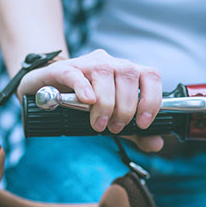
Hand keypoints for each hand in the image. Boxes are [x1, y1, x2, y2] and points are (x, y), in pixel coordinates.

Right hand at [17, 49, 164, 151]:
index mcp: (126, 72)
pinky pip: (76, 74)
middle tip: (115, 127)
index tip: (143, 123)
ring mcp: (87, 63)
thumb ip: (135, 131)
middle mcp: (110, 63)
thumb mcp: (114, 118)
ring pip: (104, 73)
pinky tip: (87, 102)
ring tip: (98, 124)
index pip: (150, 75)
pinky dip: (84, 88)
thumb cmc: (84, 104)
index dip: (152, 99)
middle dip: (126, 107)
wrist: (47, 90)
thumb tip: (157, 143)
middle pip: (128, 74)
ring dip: (106, 103)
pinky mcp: (64, 69)